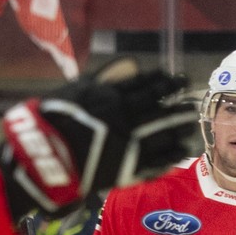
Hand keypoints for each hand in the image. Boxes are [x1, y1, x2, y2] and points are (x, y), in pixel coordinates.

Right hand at [0, 58, 195, 218]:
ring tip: (190, 124)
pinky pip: (155, 162)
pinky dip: (170, 156)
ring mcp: (128, 146)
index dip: (164, 82)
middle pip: (160, 110)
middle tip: (192, 102)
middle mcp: (125, 121)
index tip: (177, 79)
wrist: (43, 159)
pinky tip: (181, 151)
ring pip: (162, 135)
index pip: (146, 87)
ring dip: (178, 129)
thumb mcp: (77, 90)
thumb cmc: (54, 120)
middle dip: (178, 106)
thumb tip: (132, 64)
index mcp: (112, 99)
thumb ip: (106, 78)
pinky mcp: (126, 170)